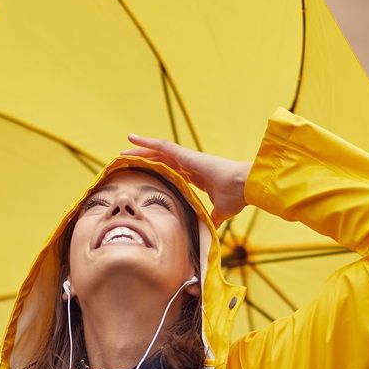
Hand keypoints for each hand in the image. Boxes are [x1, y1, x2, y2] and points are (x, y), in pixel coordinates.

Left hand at [123, 134, 249, 223]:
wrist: (245, 187)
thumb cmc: (237, 197)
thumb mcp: (220, 211)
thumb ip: (212, 217)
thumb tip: (210, 229)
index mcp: (197, 176)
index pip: (173, 172)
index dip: (159, 172)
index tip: (148, 175)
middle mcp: (191, 165)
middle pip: (162, 160)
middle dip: (145, 160)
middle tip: (128, 163)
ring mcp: (188, 158)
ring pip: (158, 152)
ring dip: (140, 151)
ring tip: (123, 152)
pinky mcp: (186, 155)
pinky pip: (161, 145)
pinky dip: (146, 141)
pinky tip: (132, 139)